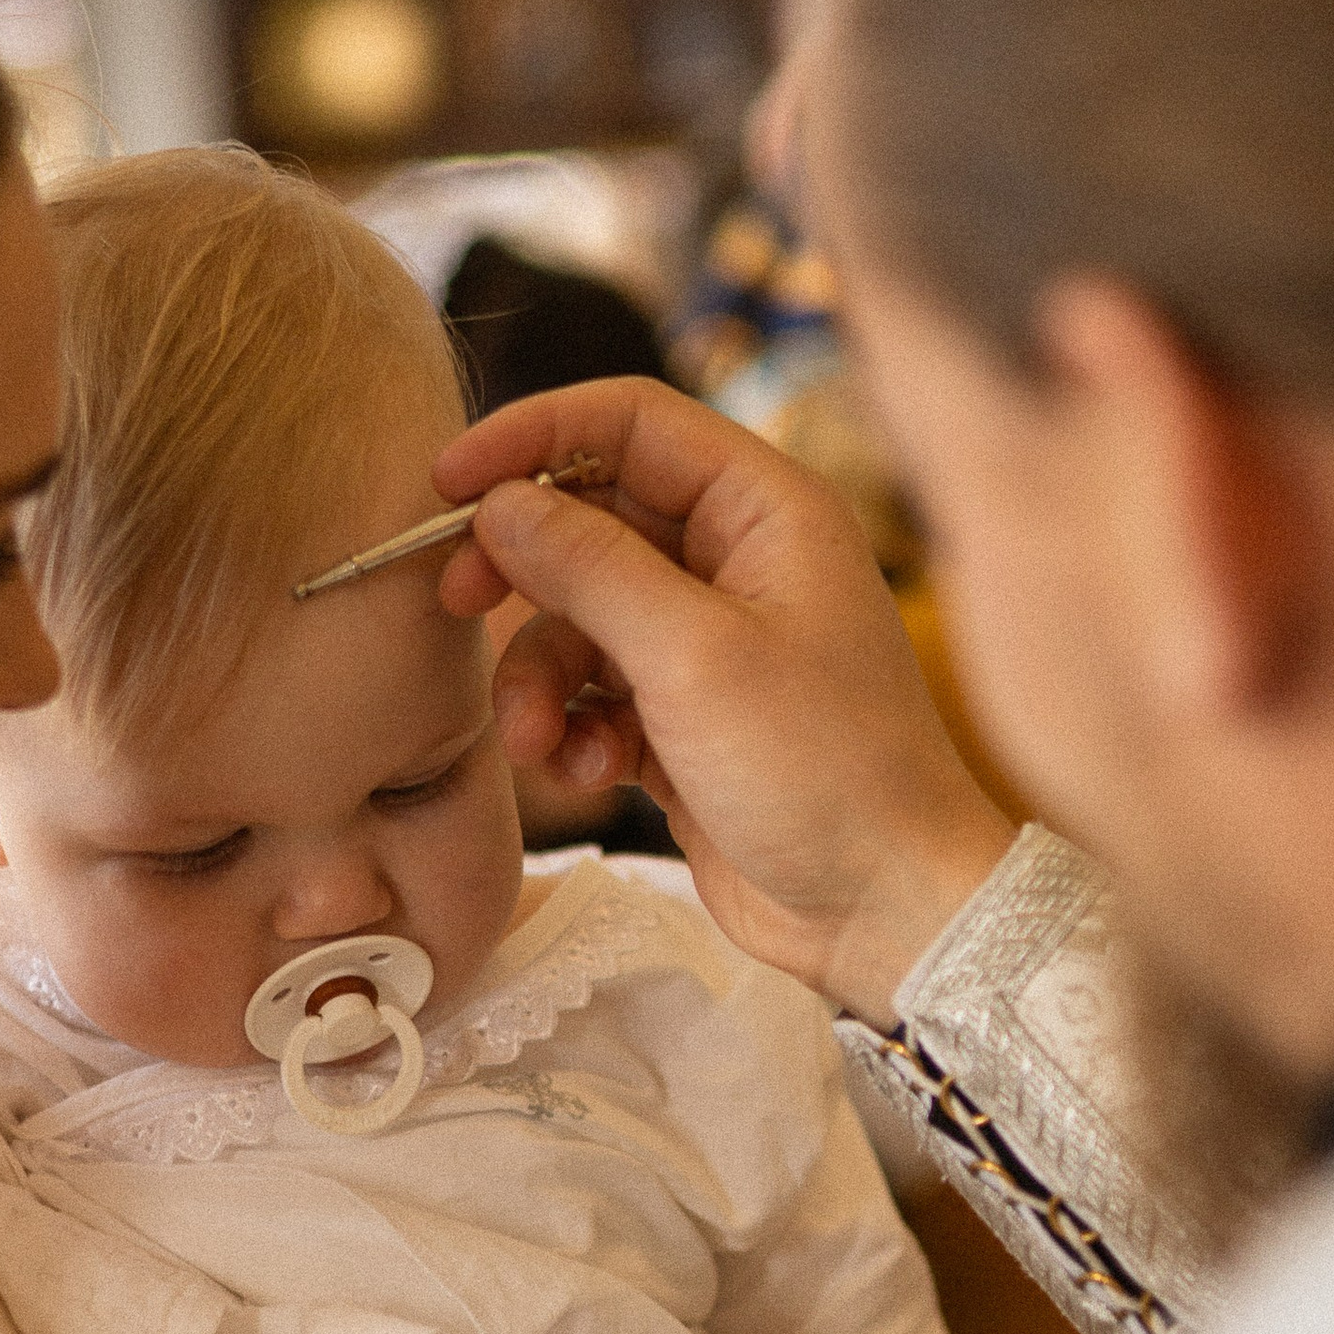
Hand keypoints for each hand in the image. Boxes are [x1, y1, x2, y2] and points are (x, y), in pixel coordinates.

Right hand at [436, 381, 1013, 1020]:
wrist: (887, 910)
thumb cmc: (825, 771)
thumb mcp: (695, 657)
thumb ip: (590, 568)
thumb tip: (498, 503)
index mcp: (765, 510)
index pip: (629, 423)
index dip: (531, 436)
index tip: (446, 480)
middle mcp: (736, 560)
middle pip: (588, 518)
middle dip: (521, 568)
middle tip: (454, 600)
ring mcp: (707, 641)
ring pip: (576, 617)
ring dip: (539, 677)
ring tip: (540, 743)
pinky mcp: (680, 717)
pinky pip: (590, 691)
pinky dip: (572, 728)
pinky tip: (588, 773)